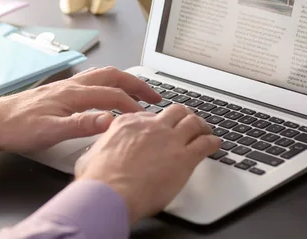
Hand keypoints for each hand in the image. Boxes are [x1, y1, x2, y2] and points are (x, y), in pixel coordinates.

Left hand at [0, 67, 160, 153]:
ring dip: (124, 80)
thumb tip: (110, 120)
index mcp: (73, 94)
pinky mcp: (60, 90)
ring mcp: (67, 85)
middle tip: (154, 96)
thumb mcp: (49, 131)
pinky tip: (108, 91)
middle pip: (112, 75)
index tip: (147, 117)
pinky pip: (92, 78)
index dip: (133, 105)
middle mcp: (72, 84)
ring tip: (138, 91)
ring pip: (103, 74)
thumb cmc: (16, 127)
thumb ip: (81, 125)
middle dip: (136, 84)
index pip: (112, 95)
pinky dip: (109, 82)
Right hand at [75, 104, 221, 223]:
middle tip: (188, 123)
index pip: (150, 115)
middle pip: (175, 111)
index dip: (158, 122)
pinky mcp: (184, 157)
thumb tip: (96, 154)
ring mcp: (169, 139)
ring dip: (202, 126)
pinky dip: (213, 142)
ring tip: (205, 130)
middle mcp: (151, 126)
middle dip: (183, 116)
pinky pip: (205, 143)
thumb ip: (100, 149)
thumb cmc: (98, 180)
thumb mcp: (91, 156)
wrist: (109, 194)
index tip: (161, 128)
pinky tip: (215, 145)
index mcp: (128, 123)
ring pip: (193, 122)